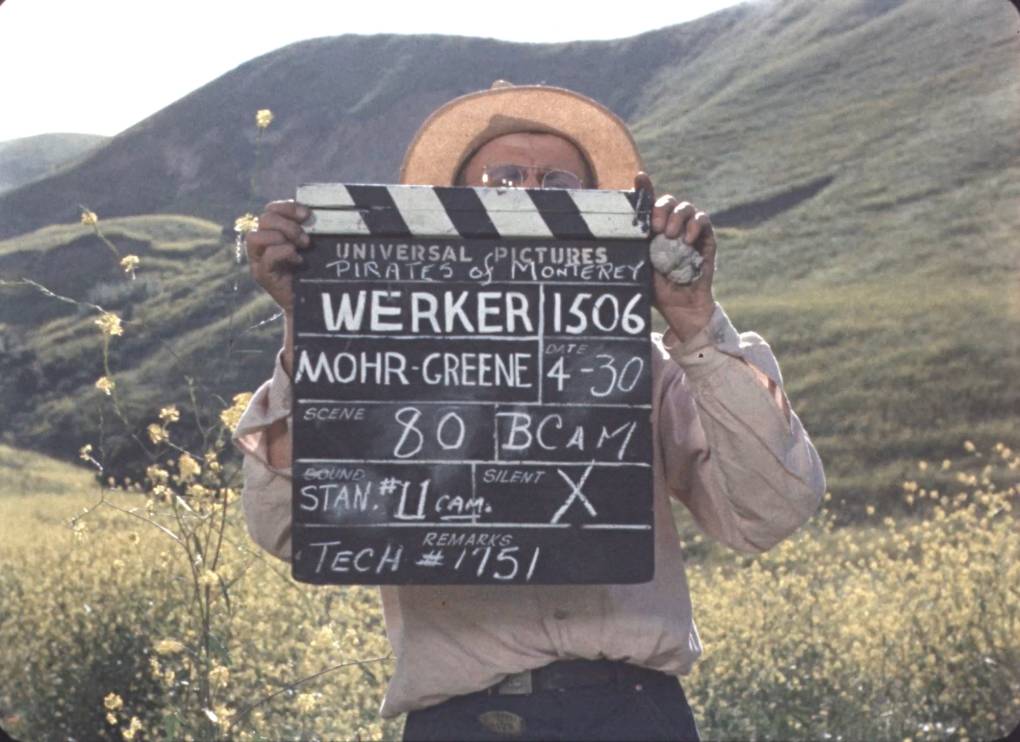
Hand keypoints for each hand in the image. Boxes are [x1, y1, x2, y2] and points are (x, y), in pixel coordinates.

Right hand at [244, 200, 311, 313]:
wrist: (312, 301)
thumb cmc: (313, 270)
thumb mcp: (311, 244)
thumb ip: (308, 228)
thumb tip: (317, 211)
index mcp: (273, 232)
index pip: (271, 209)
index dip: (287, 207)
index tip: (307, 214)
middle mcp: (262, 244)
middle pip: (263, 219)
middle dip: (287, 224)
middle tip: (306, 239)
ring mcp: (259, 260)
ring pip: (255, 236)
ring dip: (281, 237)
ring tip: (302, 248)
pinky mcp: (263, 275)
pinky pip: (266, 256)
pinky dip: (283, 253)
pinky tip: (299, 260)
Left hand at [635, 173, 716, 342]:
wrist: (679, 308)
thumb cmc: (655, 290)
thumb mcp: (638, 267)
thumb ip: (631, 248)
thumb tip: (604, 236)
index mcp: (652, 230)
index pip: (648, 203)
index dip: (645, 187)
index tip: (640, 177)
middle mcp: (671, 226)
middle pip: (668, 201)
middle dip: (661, 208)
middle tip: (655, 227)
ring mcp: (689, 231)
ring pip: (686, 207)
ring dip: (678, 217)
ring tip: (671, 235)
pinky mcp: (705, 239)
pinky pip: (703, 220)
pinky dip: (695, 225)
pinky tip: (687, 240)